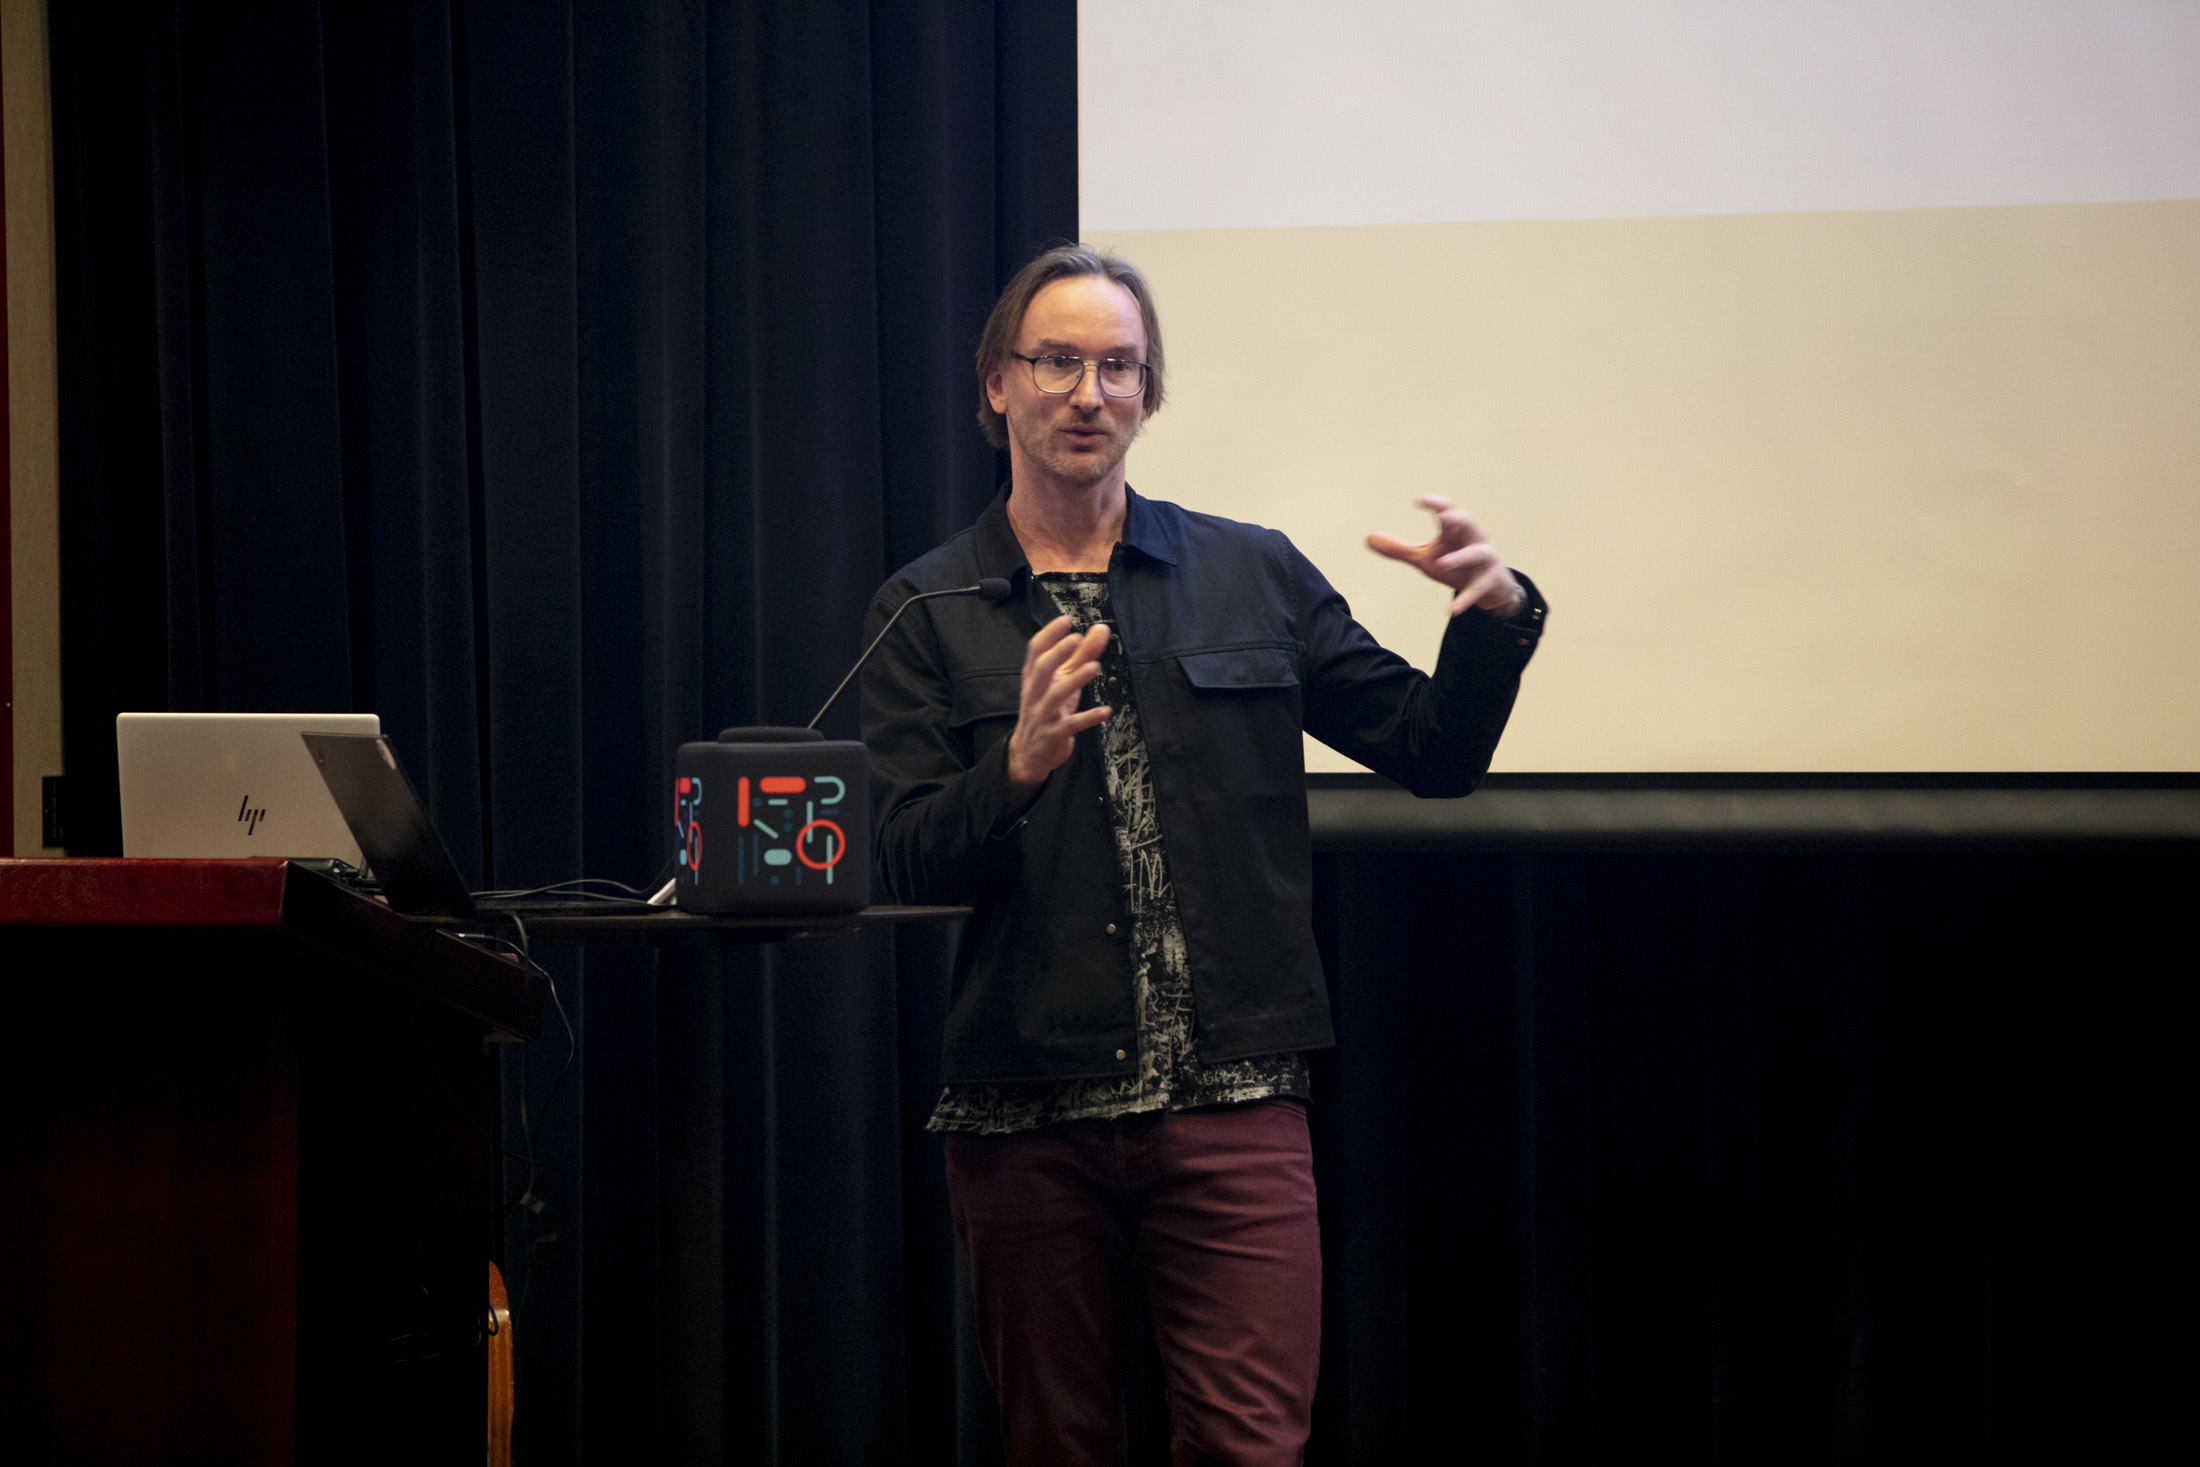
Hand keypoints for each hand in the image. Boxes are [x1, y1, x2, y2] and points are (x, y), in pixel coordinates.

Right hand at [1006, 615, 1112, 788]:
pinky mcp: (1054, 734)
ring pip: (1054, 696)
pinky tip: (1105, 711)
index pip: (1036, 650)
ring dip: (1074, 681)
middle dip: (1057, 653)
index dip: (1049, 634)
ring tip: (1093, 667)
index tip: (1066, 620)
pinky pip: (1070, 725)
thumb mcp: (1064, 681)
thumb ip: (1082, 655)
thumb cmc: (1049, 710)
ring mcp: (1043, 714)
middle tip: (1075, 639)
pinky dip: (1088, 718)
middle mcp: (1036, 693)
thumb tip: (1100, 630)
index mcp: (1035, 677)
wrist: (1030, 752)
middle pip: (1042, 669)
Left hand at [1366, 494, 1523, 616]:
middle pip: (1469, 523)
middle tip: (1443, 517)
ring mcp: (1485, 560)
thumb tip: (1368, 538)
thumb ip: (1399, 549)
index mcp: (1456, 531)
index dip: (1436, 504)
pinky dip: (1465, 599)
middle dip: (1457, 519)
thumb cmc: (1455, 565)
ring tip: (1442, 563)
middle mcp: (1473, 540)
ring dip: (1461, 557)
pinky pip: (1477, 589)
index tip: (1419, 500)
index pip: (1448, 510)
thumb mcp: (1425, 558)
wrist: (1490, 588)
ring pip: (1477, 553)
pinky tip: (1451, 610)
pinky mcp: (1490, 582)